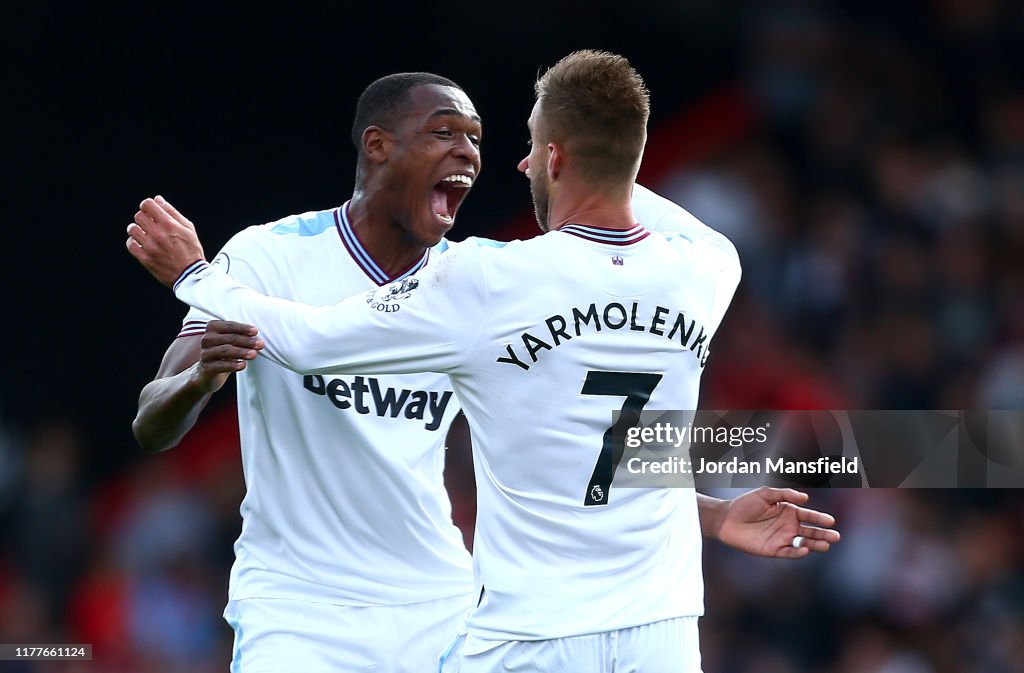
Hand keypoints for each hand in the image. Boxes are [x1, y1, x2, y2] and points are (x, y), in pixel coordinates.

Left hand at [126, 195, 206, 286]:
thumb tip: (158, 200)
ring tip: (143, 234)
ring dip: (136, 229)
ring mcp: (150, 247)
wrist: (191, 274)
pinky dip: (133, 242)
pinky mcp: (145, 258)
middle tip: (149, 224)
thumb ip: (172, 212)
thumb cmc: (192, 251)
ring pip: (132, 229)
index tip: (150, 210)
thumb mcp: (188, 228)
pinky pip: (130, 245)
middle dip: (143, 218)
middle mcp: (158, 234)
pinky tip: (141, 244)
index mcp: (169, 224)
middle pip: (138, 216)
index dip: (147, 205)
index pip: (147, 205)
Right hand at [190, 320, 264, 393]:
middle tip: (260, 344)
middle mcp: (207, 339)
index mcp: (213, 328)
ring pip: (225, 351)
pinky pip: (220, 366)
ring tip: (254, 354)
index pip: (229, 326)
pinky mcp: (207, 368)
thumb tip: (259, 341)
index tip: (255, 331)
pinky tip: (243, 365)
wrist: (208, 372)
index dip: (243, 328)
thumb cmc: (224, 353)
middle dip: (246, 341)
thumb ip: (243, 338)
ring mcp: (205, 354)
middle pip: (229, 338)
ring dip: (241, 352)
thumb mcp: (232, 342)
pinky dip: (232, 365)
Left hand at [718, 488, 839, 558]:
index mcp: (788, 511)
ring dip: (815, 544)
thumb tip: (805, 498)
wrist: (726, 519)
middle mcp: (788, 526)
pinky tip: (804, 548)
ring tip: (826, 545)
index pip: (808, 516)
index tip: (830, 521)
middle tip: (835, 537)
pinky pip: (789, 552)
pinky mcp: (773, 550)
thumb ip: (785, 494)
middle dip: (823, 534)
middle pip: (810, 531)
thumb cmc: (745, 504)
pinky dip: (798, 552)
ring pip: (803, 543)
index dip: (820, 519)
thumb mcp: (765, 494)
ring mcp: (782, 538)